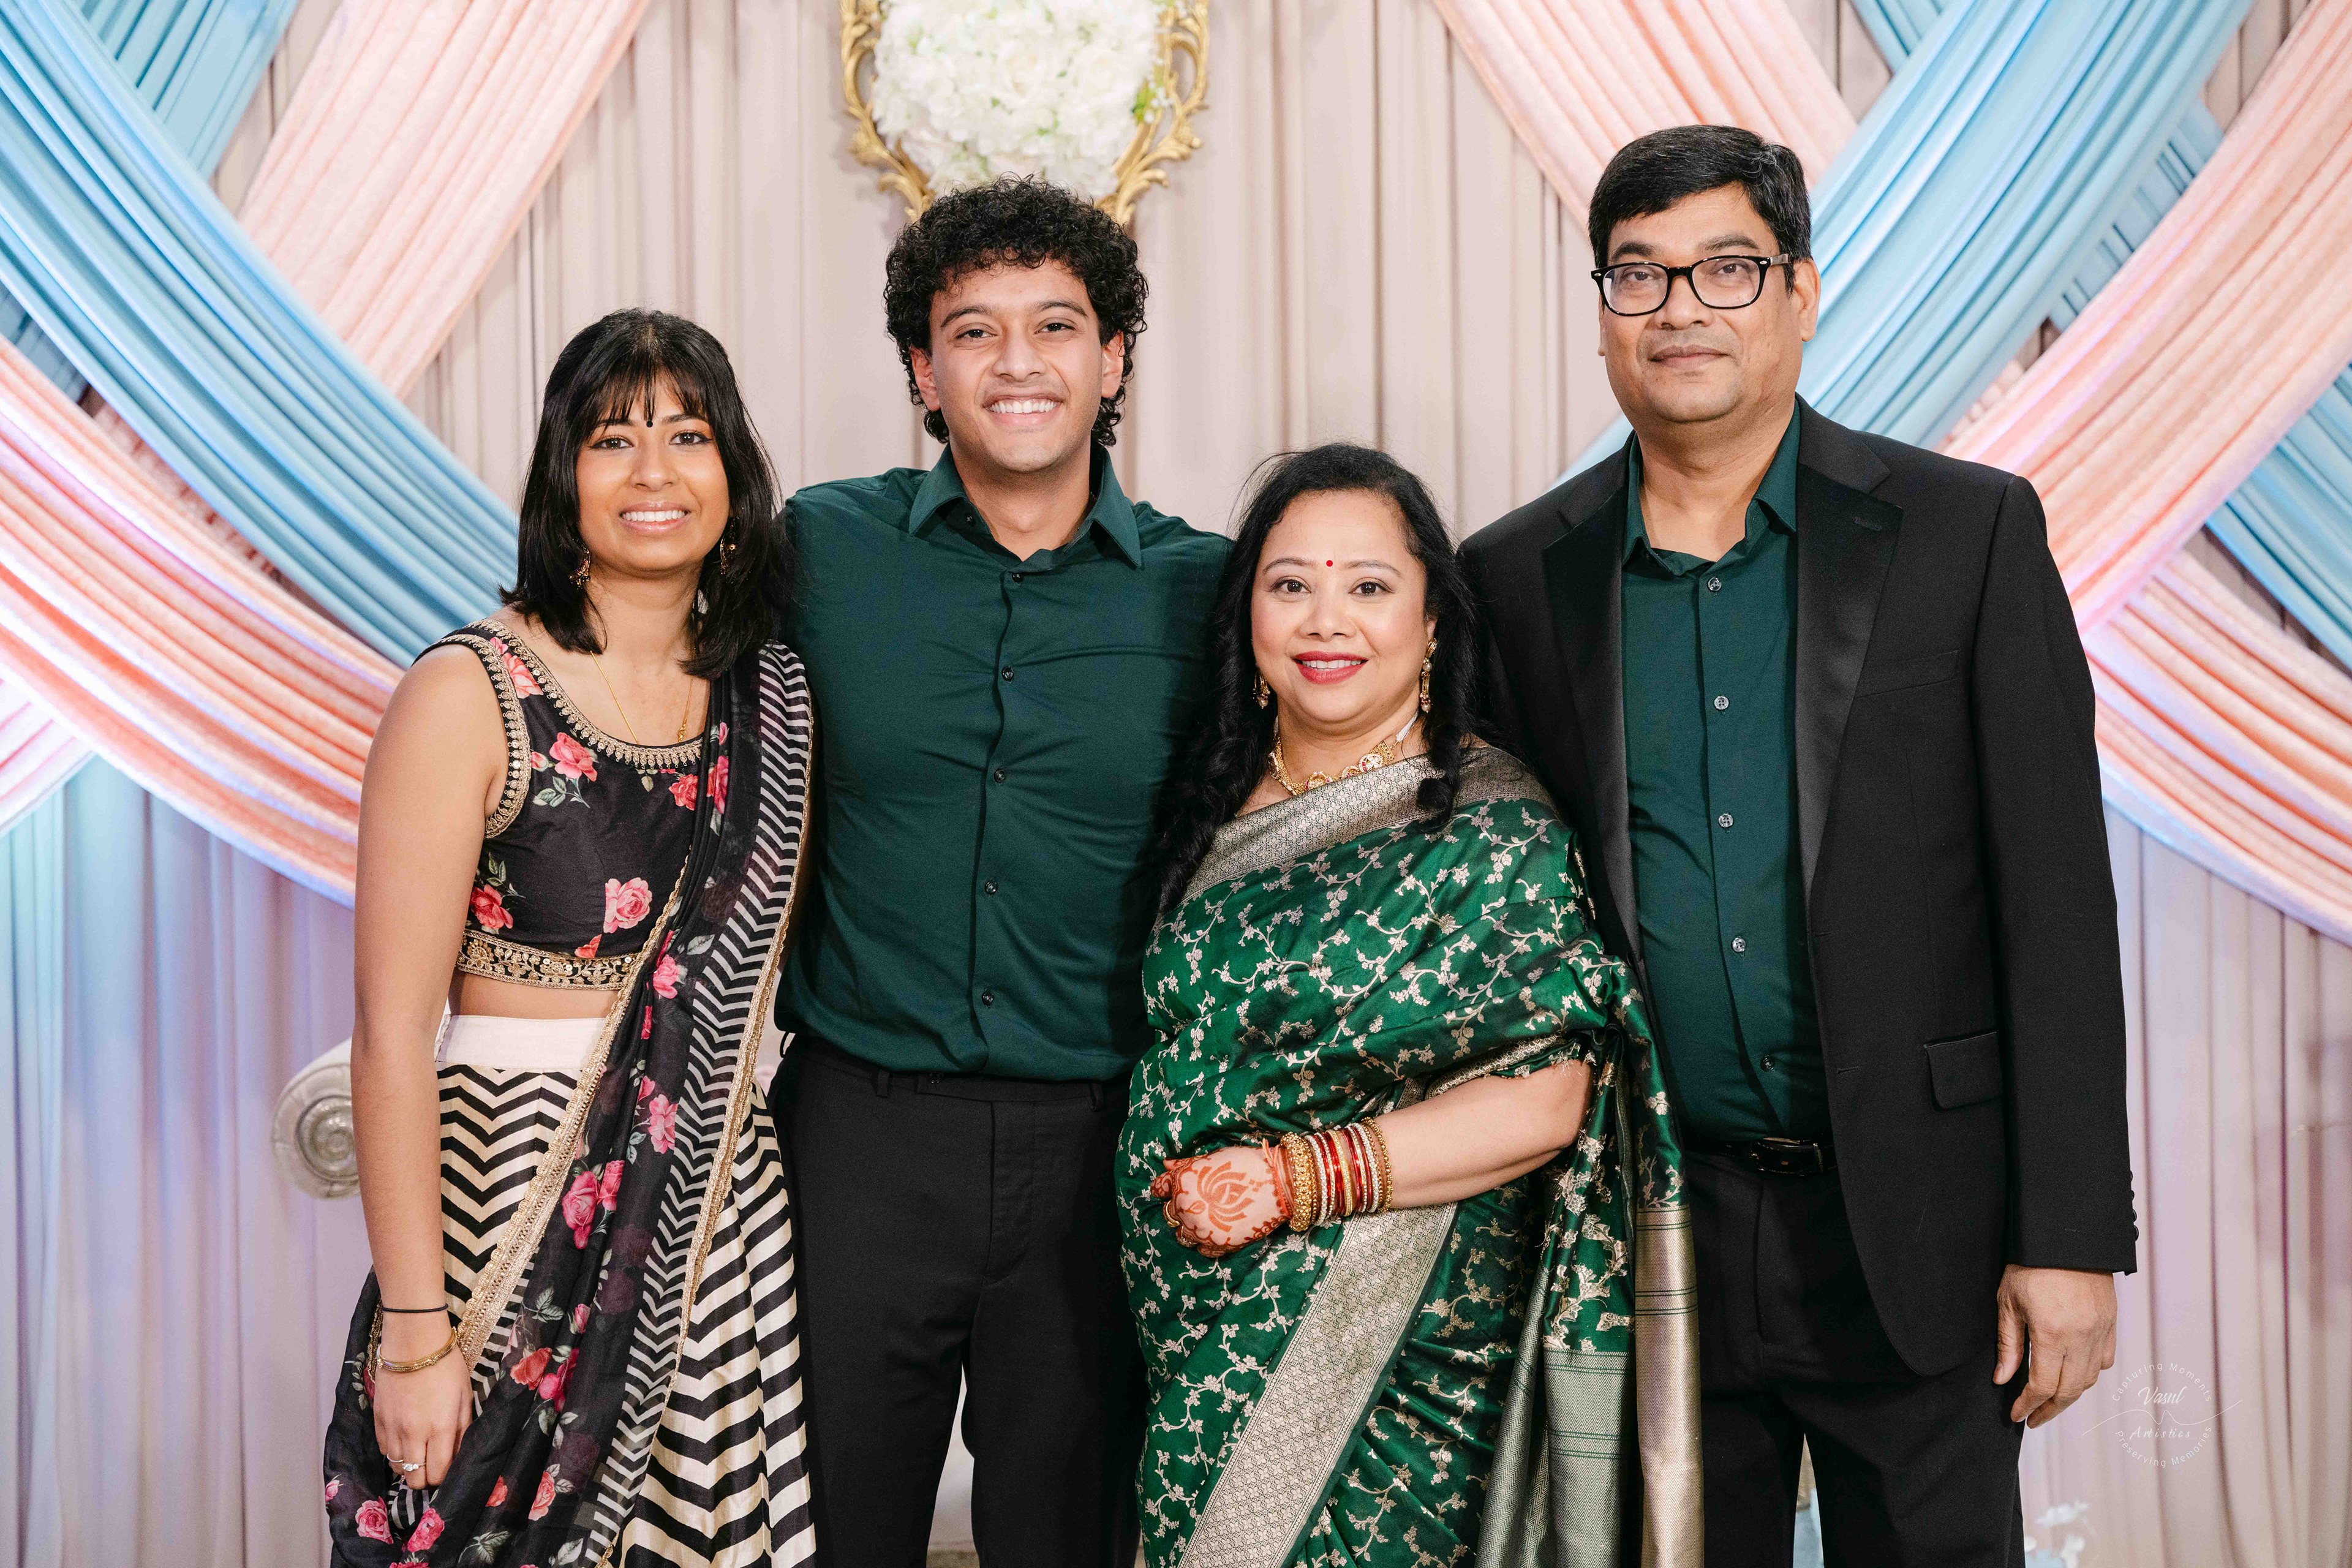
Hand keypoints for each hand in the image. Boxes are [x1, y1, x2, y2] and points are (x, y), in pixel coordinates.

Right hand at [372, 1311, 471, 1487]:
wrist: (413, 1344)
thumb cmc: (446, 1367)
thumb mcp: (464, 1397)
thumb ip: (462, 1429)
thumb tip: (459, 1455)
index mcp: (440, 1427)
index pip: (438, 1472)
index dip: (444, 1477)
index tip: (447, 1470)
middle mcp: (413, 1433)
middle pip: (414, 1478)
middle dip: (425, 1478)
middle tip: (432, 1465)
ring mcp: (392, 1428)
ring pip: (397, 1467)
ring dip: (409, 1466)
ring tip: (419, 1453)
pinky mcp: (377, 1420)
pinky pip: (384, 1450)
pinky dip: (394, 1452)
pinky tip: (405, 1440)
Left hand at [1148, 1144, 1287, 1256]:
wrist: (1278, 1184)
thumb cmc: (1245, 1164)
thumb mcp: (1212, 1158)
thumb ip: (1186, 1164)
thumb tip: (1166, 1165)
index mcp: (1182, 1182)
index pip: (1158, 1188)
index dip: (1165, 1188)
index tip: (1173, 1188)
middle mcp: (1186, 1207)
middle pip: (1169, 1214)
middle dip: (1179, 1208)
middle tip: (1198, 1202)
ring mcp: (1201, 1229)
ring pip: (1182, 1236)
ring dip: (1190, 1229)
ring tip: (1207, 1219)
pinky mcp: (1219, 1244)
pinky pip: (1202, 1250)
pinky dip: (1206, 1243)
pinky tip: (1218, 1230)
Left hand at [1995, 1264, 2116, 1426]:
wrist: (2066, 1235)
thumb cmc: (2031, 1263)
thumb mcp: (2008, 1302)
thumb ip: (2007, 1345)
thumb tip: (2003, 1379)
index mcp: (2053, 1333)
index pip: (2042, 1385)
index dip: (2028, 1405)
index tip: (2016, 1415)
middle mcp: (2082, 1337)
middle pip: (2069, 1391)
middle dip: (2049, 1410)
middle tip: (2032, 1418)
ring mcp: (2101, 1331)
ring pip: (2089, 1379)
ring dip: (2069, 1396)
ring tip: (2050, 1402)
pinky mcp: (2111, 1323)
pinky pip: (2105, 1360)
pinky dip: (2089, 1375)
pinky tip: (2073, 1376)